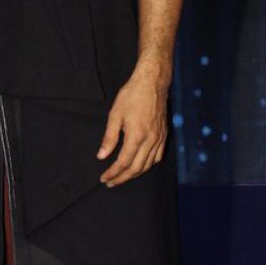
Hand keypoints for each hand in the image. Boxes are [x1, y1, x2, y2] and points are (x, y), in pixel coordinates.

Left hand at [97, 61, 169, 187]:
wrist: (152, 83)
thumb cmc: (132, 95)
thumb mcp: (115, 115)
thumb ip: (109, 138)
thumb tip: (102, 156)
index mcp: (136, 136)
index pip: (123, 163)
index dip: (113, 173)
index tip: (104, 178)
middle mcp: (150, 140)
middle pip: (136, 168)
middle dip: (122, 178)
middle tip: (110, 182)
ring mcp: (159, 139)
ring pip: (148, 165)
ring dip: (135, 174)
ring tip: (122, 177)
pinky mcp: (164, 135)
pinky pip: (158, 157)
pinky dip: (148, 166)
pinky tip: (140, 166)